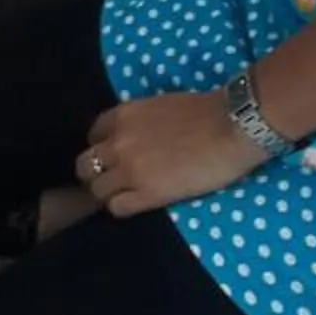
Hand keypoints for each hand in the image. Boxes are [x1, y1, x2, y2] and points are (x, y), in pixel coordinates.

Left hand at [77, 91, 260, 218]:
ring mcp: (130, 170)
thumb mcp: (160, 106)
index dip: (104, 148)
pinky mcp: (147, 194)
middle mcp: (118, 142)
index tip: (115, 156)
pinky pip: (117, 208)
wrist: (229, 127)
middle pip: (86, 165)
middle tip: (114, 180)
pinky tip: (138, 204)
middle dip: (96, 173)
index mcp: (123, 115)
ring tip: (127, 195)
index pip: (94, 135)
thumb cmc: (206, 112)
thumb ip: (140, 121)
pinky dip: (122, 208)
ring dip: (109, 194)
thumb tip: (139, 135)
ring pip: (97, 190)